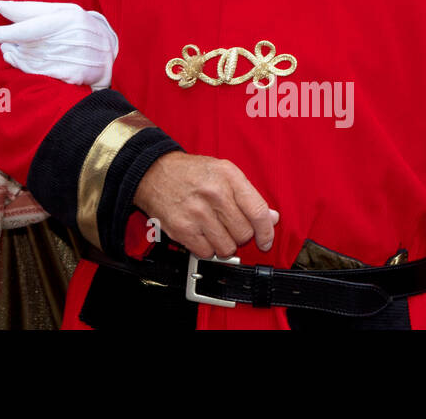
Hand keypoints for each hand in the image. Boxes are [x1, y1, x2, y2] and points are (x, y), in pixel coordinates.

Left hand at [0, 0, 117, 88]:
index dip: (9, 23)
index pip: (33, 21)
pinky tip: (13, 59)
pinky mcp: (70, 75)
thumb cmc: (80, 28)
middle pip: (28, 39)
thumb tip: (1, 6)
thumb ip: (32, 9)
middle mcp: (69, 37)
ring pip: (30, 56)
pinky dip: (21, 65)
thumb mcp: (63, 11)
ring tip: (6, 47)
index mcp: (68, 17)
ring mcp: (70, 57)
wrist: (111, 55)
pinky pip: (38, 71)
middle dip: (5, 37)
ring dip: (12, 52)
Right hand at [134, 151, 278, 258]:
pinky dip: (206, 249)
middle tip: (229, 226)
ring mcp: (197, 212)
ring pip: (227, 247)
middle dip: (240, 235)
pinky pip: (207, 253)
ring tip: (214, 230)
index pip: (257, 211)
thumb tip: (272, 218)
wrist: (153, 172)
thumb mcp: (223, 173)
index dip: (266, 231)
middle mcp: (213, 193)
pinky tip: (201, 234)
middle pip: (244, 233)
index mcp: (228, 176)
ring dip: (224, 244)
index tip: (265, 241)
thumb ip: (249, 196)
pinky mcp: (182, 229)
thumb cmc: (191, 173)